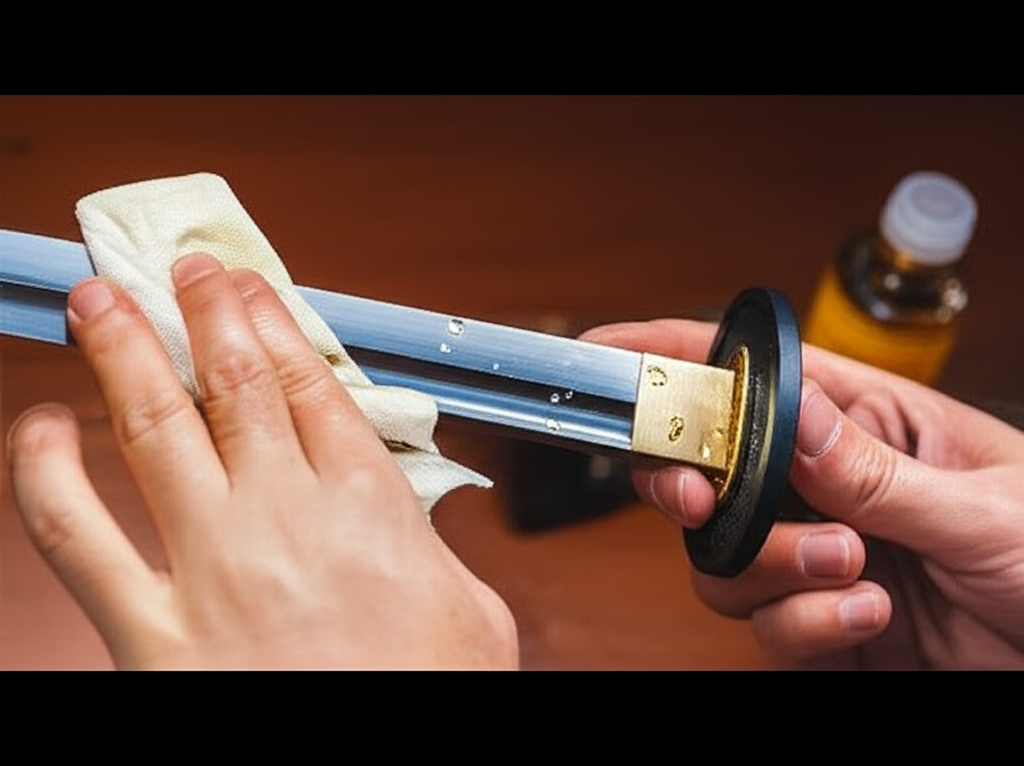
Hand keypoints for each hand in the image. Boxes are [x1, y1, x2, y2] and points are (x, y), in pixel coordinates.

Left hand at [6, 254, 517, 668]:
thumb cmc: (433, 698)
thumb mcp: (474, 613)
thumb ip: (436, 550)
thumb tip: (417, 526)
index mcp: (368, 505)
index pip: (307, 384)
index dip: (270, 322)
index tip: (246, 286)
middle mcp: (285, 519)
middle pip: (230, 384)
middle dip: (201, 311)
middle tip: (179, 268)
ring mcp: (213, 568)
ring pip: (153, 428)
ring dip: (122, 352)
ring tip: (100, 301)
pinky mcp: (153, 631)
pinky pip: (78, 536)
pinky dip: (45, 474)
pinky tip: (40, 429)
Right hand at [580, 318, 1023, 668]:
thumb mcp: (981, 505)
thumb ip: (875, 469)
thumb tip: (791, 413)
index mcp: (869, 423)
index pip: (758, 375)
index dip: (676, 355)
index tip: (611, 355)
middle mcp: (828, 486)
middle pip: (708, 467)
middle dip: (687, 481)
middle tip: (697, 499)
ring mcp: (813, 555)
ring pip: (721, 555)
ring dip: (769, 566)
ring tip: (846, 567)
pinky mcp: (814, 623)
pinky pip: (763, 625)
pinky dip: (801, 626)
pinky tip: (863, 616)